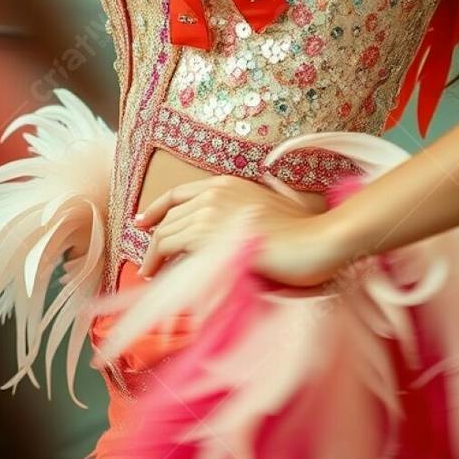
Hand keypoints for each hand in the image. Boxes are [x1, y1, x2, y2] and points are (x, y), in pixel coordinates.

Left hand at [132, 175, 344, 287]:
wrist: (315, 240)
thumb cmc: (301, 233)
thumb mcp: (265, 213)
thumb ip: (240, 217)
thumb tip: (222, 236)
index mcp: (228, 184)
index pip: (179, 193)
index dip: (157, 208)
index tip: (144, 222)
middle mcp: (215, 192)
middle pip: (170, 216)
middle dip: (154, 239)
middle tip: (148, 262)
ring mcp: (210, 211)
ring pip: (166, 232)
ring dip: (154, 254)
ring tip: (151, 272)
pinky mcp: (208, 234)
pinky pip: (170, 246)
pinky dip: (159, 261)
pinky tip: (158, 275)